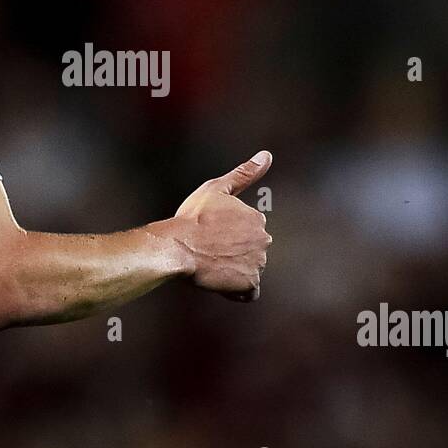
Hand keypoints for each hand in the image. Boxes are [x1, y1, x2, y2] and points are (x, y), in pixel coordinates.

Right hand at [174, 151, 272, 301]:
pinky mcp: (250, 283)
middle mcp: (264, 240)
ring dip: (233, 270)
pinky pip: (248, 292)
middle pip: (250, 252)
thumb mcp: (216, 188)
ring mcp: (258, 263)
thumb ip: (244, 173)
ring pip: (248, 270)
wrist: (179, 247)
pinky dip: (237, 290)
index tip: (209, 234)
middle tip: (208, 251)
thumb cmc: (193, 217)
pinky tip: (220, 282)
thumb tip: (267, 155)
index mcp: (257, 219)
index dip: (227, 235)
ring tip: (210, 265)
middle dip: (233, 254)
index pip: (247, 232)